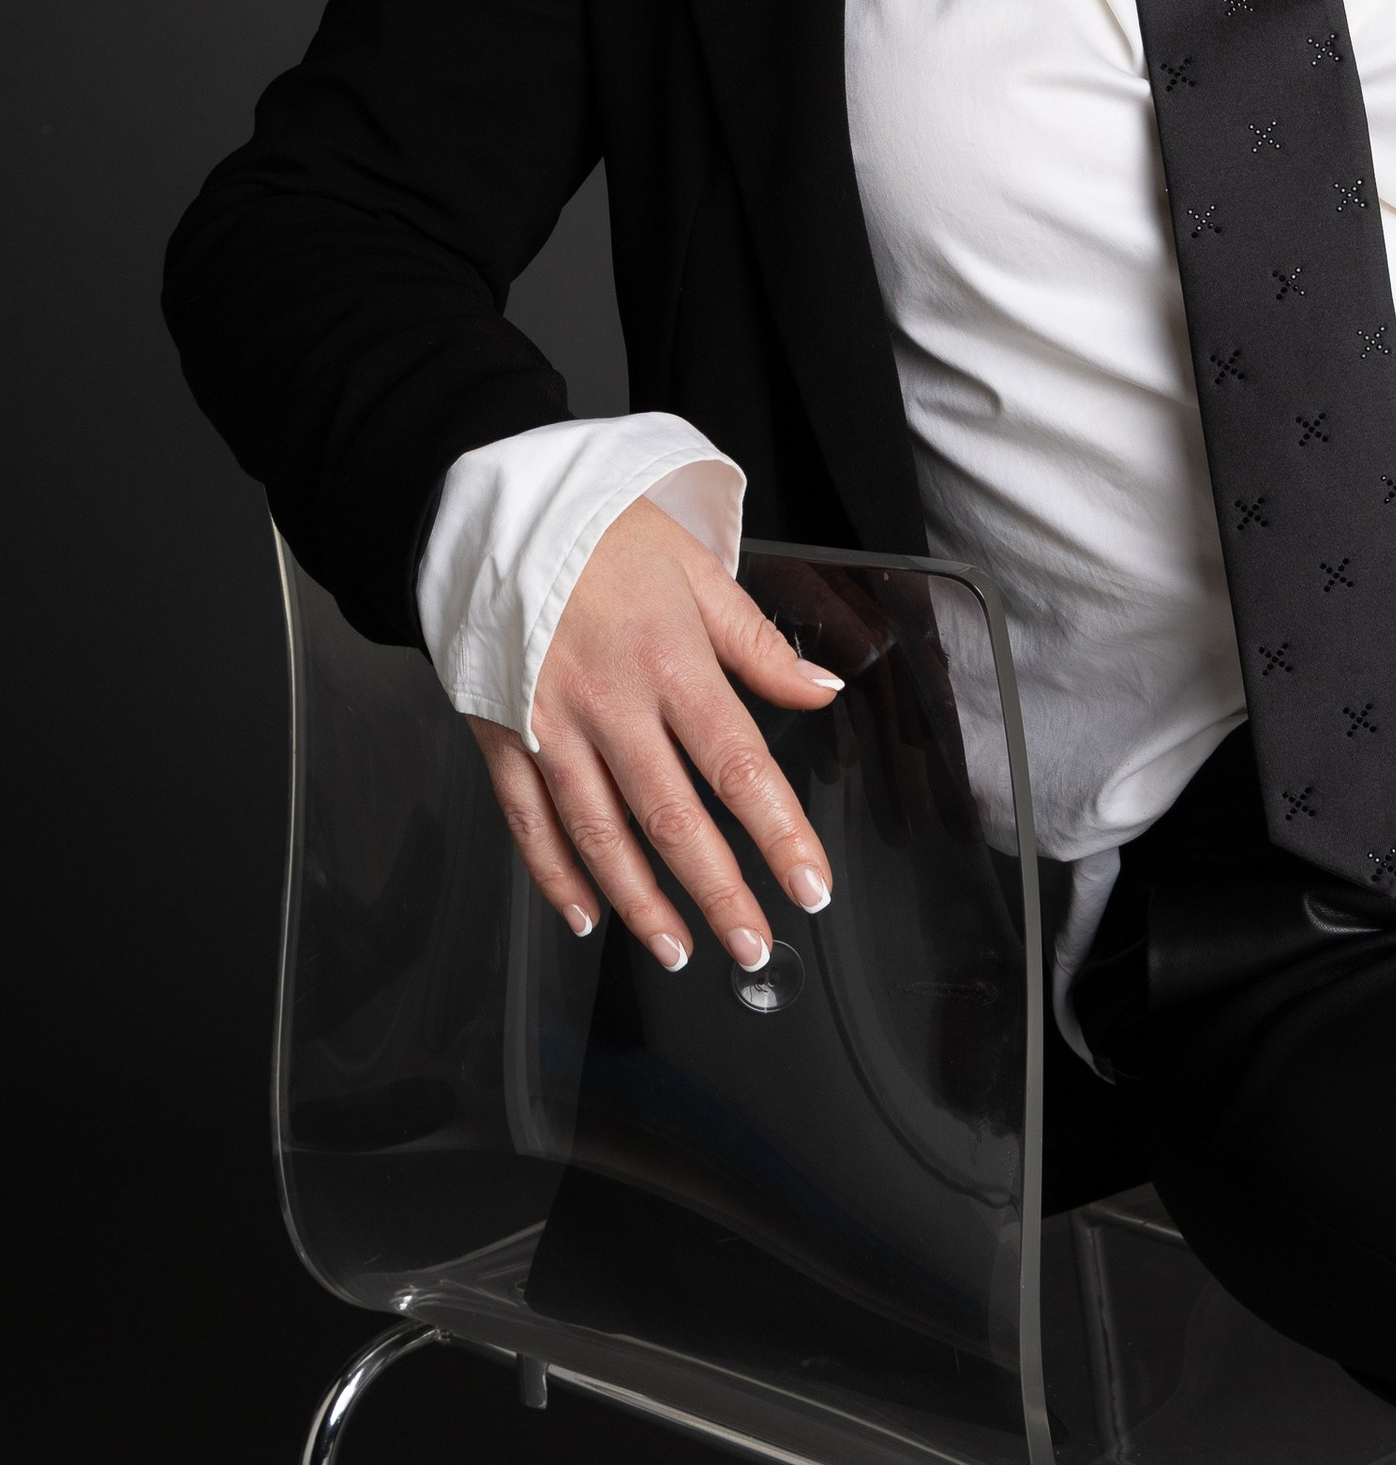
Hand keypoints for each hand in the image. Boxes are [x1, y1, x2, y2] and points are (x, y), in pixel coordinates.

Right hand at [466, 493, 844, 973]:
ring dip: (643, 904)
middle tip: (754, 946)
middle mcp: (610, 703)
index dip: (779, 834)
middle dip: (719, 894)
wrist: (505, 514)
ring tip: (681, 951)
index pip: (738, 764)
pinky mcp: (502, 737)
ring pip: (600, 835)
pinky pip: (529, 821)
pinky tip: (586, 916)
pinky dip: (556, 876)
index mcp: (670, 661)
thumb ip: (759, 645)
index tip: (811, 887)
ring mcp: (550, 726)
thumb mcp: (699, 573)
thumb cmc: (609, 539)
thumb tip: (825, 692)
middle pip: (672, 818)